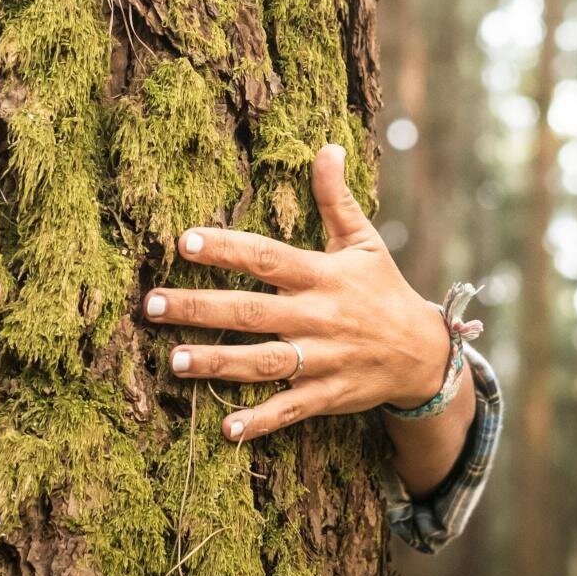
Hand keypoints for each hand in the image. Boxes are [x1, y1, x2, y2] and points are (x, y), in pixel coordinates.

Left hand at [141, 143, 450, 441]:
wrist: (423, 353)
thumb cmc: (383, 290)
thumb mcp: (364, 241)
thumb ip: (336, 199)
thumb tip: (329, 147)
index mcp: (322, 275)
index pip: (268, 258)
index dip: (228, 249)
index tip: (186, 241)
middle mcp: (317, 317)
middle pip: (251, 312)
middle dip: (200, 308)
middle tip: (153, 305)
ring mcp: (322, 359)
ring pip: (263, 361)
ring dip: (218, 363)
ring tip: (175, 361)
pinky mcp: (326, 395)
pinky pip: (290, 409)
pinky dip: (260, 421)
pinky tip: (226, 428)